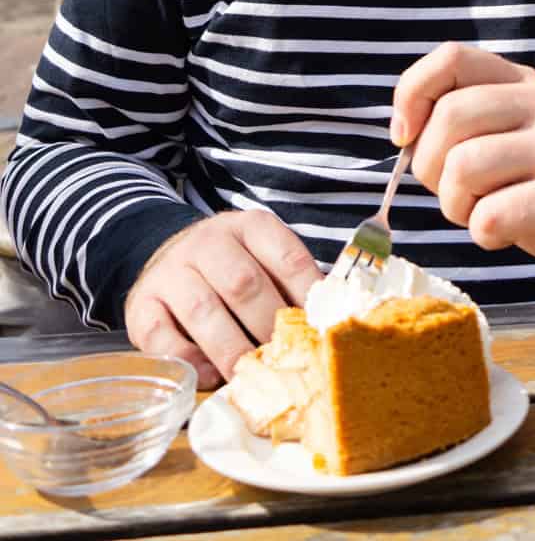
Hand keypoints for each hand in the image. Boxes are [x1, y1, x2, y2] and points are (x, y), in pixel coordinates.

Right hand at [124, 210, 321, 388]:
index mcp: (250, 227)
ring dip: (230, 349)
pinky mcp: (141, 303)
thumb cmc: (229, 267)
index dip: (307, 295)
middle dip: (267, 327)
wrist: (167, 254)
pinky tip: (208, 376)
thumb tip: (325, 327)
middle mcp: (209, 242)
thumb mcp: (262, 259)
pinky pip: (161, 335)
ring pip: (204, 310)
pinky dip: (188, 360)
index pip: (286, 256)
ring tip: (249, 376)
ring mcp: (172, 270)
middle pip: (244, 284)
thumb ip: (289, 287)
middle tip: (282, 361)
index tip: (320, 328)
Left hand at [392, 43, 534, 303]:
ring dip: (456, 206)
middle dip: (431, 167)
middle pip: (450, 116)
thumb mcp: (515, 140)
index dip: (412, 93)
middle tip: (454, 194)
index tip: (405, 135)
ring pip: (463, 168)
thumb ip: (470, 123)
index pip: (453, 58)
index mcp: (529, 84)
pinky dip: (484, 235)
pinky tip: (510, 235)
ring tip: (484, 216)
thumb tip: (404, 130)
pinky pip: (489, 216)